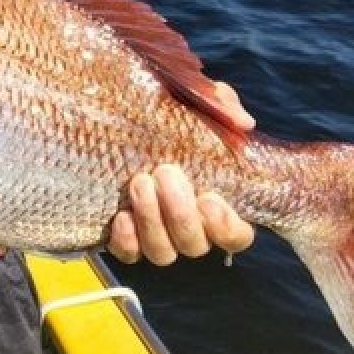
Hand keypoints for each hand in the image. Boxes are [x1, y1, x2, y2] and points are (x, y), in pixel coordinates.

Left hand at [106, 80, 255, 264]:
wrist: (110, 117)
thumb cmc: (165, 113)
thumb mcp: (193, 100)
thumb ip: (220, 105)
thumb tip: (243, 122)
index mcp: (212, 203)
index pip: (236, 236)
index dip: (226, 226)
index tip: (209, 198)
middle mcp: (186, 226)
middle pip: (194, 245)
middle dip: (180, 214)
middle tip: (165, 173)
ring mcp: (155, 234)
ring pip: (163, 254)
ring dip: (153, 222)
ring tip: (141, 183)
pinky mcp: (124, 236)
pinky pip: (129, 254)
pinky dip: (127, 240)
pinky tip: (121, 216)